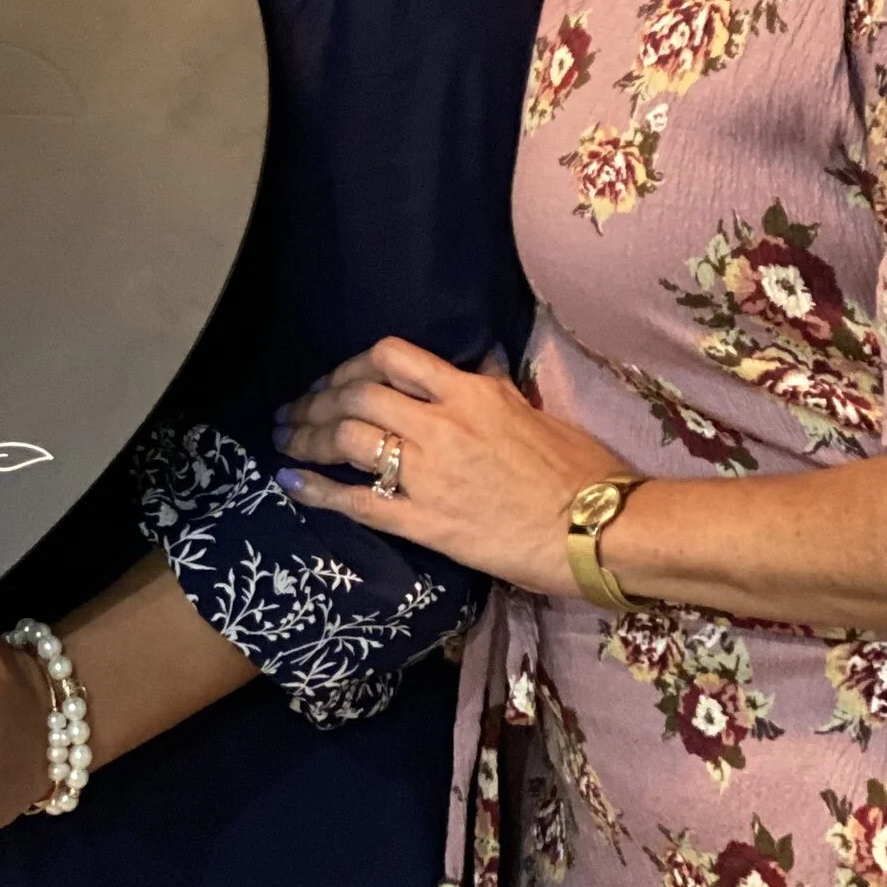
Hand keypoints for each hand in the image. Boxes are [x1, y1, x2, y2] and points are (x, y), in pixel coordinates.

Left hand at [275, 339, 633, 596]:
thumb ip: (495, 385)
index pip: (393, 356)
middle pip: (358, 395)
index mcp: (470, 392)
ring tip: (287, 440)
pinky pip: (358, 502)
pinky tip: (289, 483)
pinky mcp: (426, 523)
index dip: (352, 364)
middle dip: (317, 400)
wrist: (599, 530)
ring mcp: (430, 475)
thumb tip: (479, 360)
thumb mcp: (534, 411)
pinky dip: (317, 490)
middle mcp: (442, 426)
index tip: (337, 379)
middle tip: (297, 411)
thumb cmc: (580, 470)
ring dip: (308, 437)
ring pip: (349, 440)